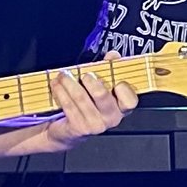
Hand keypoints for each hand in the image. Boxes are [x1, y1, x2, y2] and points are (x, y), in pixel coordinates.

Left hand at [7, 69, 137, 155]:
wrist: (69, 130)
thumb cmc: (88, 104)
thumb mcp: (101, 85)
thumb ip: (109, 69)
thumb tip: (113, 55)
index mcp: (121, 108)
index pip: (130, 101)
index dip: (124, 89)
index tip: (115, 80)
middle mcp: (111, 118)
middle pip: (102, 95)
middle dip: (89, 80)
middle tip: (84, 74)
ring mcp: (95, 125)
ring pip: (80, 97)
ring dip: (69, 82)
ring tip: (63, 75)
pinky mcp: (79, 128)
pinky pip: (68, 105)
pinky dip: (60, 91)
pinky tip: (56, 85)